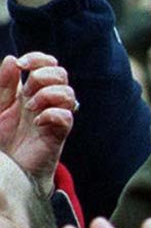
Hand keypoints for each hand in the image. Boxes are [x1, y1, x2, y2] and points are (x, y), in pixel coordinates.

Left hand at [0, 53, 75, 198]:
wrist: (6, 169)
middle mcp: (45, 102)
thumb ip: (3, 84)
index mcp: (30, 91)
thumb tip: (12, 60)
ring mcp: (54, 117)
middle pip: (60, 74)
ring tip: (30, 109)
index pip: (47, 64)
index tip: (22, 64)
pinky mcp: (58, 134)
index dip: (39, 59)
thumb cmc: (1, 140)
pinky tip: (38, 122)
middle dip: (44, 76)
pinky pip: (66, 116)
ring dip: (47, 95)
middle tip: (26, 93)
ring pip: (68, 92)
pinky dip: (52, 114)